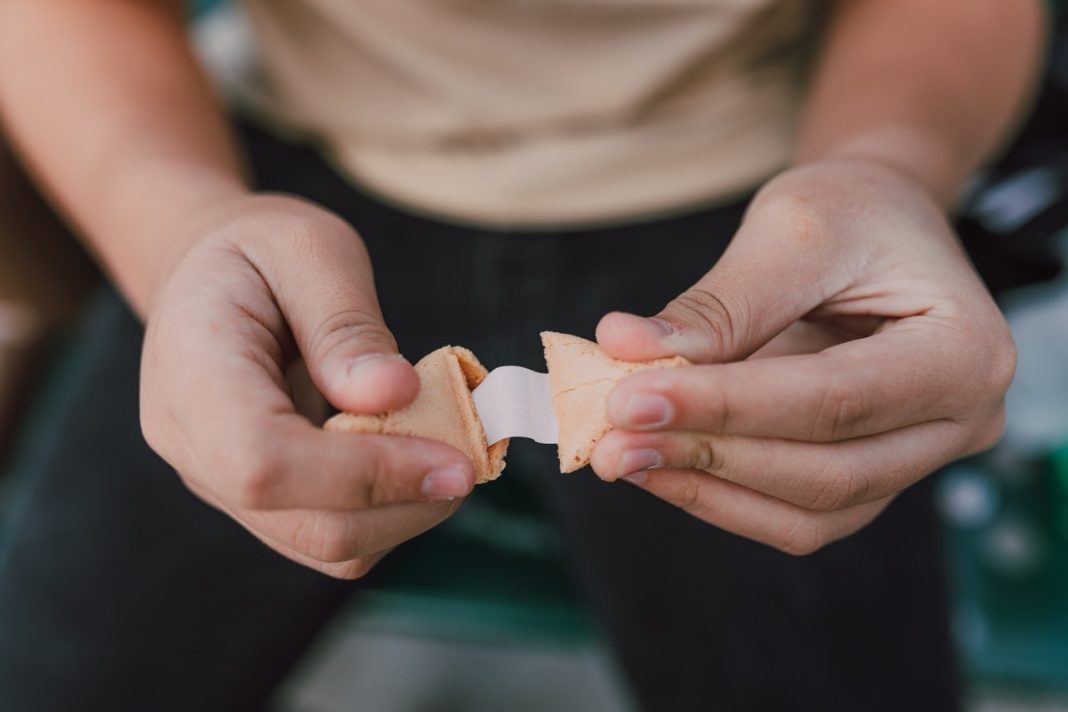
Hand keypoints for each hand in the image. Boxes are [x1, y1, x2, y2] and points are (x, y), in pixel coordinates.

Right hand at [141, 194, 475, 576]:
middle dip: (404, 502)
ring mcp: (217, 480)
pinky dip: (388, 509)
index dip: (365, 474)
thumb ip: (347, 325)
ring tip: (448, 449)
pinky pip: (328, 532)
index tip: (453, 459)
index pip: (264, 462)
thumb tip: (398, 393)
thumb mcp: (308, 250)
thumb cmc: (260, 251)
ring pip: (322, 543)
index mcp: (190, 372)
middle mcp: (190, 444)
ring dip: (405, 511)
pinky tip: (414, 457)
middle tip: (472, 458)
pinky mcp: (254, 498)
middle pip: (303, 523)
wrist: (210, 275)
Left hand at [591, 160, 1014, 553]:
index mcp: (964, 352)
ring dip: (706, 489)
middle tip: (609, 439)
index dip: (725, 408)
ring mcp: (916, 459)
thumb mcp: (791, 231)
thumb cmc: (850, 212)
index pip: (833, 402)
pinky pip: (793, 513)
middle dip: (709, 458)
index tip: (628, 400)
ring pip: (809, 513)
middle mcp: (958, 423)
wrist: (878, 225)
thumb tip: (621, 350)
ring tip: (620, 455)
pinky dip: (720, 495)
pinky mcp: (868, 474)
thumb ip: (717, 307)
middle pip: (827, 473)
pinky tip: (657, 461)